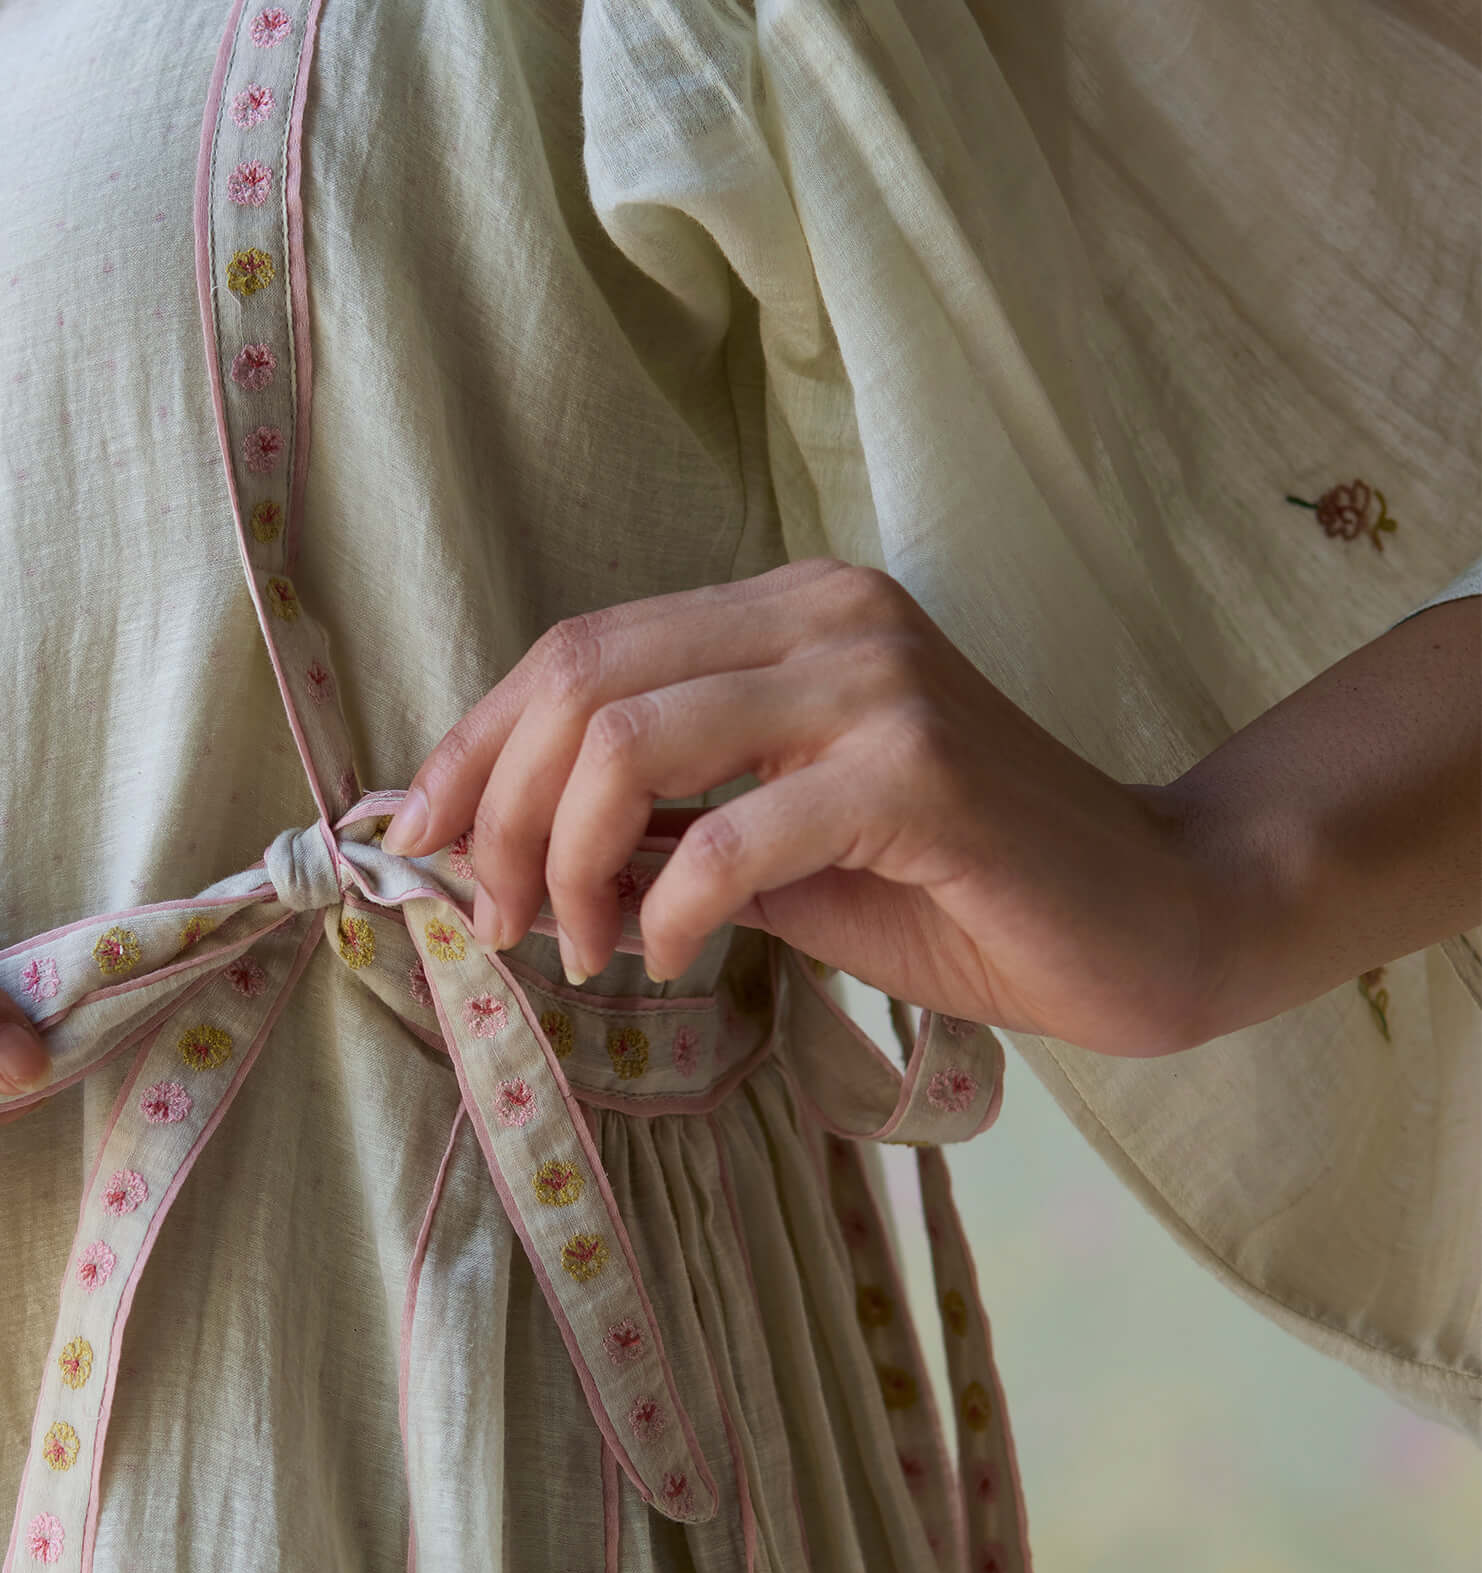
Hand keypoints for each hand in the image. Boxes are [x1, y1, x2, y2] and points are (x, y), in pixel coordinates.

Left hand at [383, 560, 1215, 1055]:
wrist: (1151, 918)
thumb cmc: (960, 889)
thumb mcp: (776, 852)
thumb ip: (659, 829)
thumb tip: (502, 853)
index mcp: (787, 611)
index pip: (578, 649)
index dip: (475, 747)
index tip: (421, 846)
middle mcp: (827, 616)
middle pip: (581, 683)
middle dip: (498, 811)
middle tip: (493, 921)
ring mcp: (875, 684)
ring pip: (632, 744)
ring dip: (567, 864)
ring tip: (582, 949)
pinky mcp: (919, 773)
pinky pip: (729, 838)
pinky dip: (669, 913)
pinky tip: (674, 960)